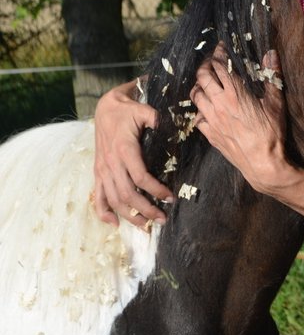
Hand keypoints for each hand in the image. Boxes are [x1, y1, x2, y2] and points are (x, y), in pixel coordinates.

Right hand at [93, 78, 172, 229]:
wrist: (105, 109)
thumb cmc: (129, 111)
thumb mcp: (144, 111)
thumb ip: (158, 119)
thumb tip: (175, 126)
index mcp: (124, 150)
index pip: (140, 177)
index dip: (156, 190)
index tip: (171, 198)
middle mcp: (111, 163)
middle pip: (127, 194)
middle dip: (145, 209)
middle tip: (163, 219)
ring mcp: (102, 169)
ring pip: (113, 199)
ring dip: (129, 215)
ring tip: (145, 226)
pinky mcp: (97, 172)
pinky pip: (97, 196)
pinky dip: (103, 212)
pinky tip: (114, 223)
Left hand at [191, 46, 293, 194]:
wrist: (262, 163)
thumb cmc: (272, 133)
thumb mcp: (276, 104)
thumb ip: (272, 77)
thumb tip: (271, 54)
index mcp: (235, 94)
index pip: (219, 66)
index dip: (218, 54)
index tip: (221, 48)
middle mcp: (219, 104)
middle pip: (202, 77)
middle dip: (205, 66)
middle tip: (211, 62)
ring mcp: (211, 120)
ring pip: (195, 96)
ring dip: (199, 86)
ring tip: (205, 83)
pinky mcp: (210, 134)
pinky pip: (197, 118)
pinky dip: (199, 110)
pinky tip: (206, 109)